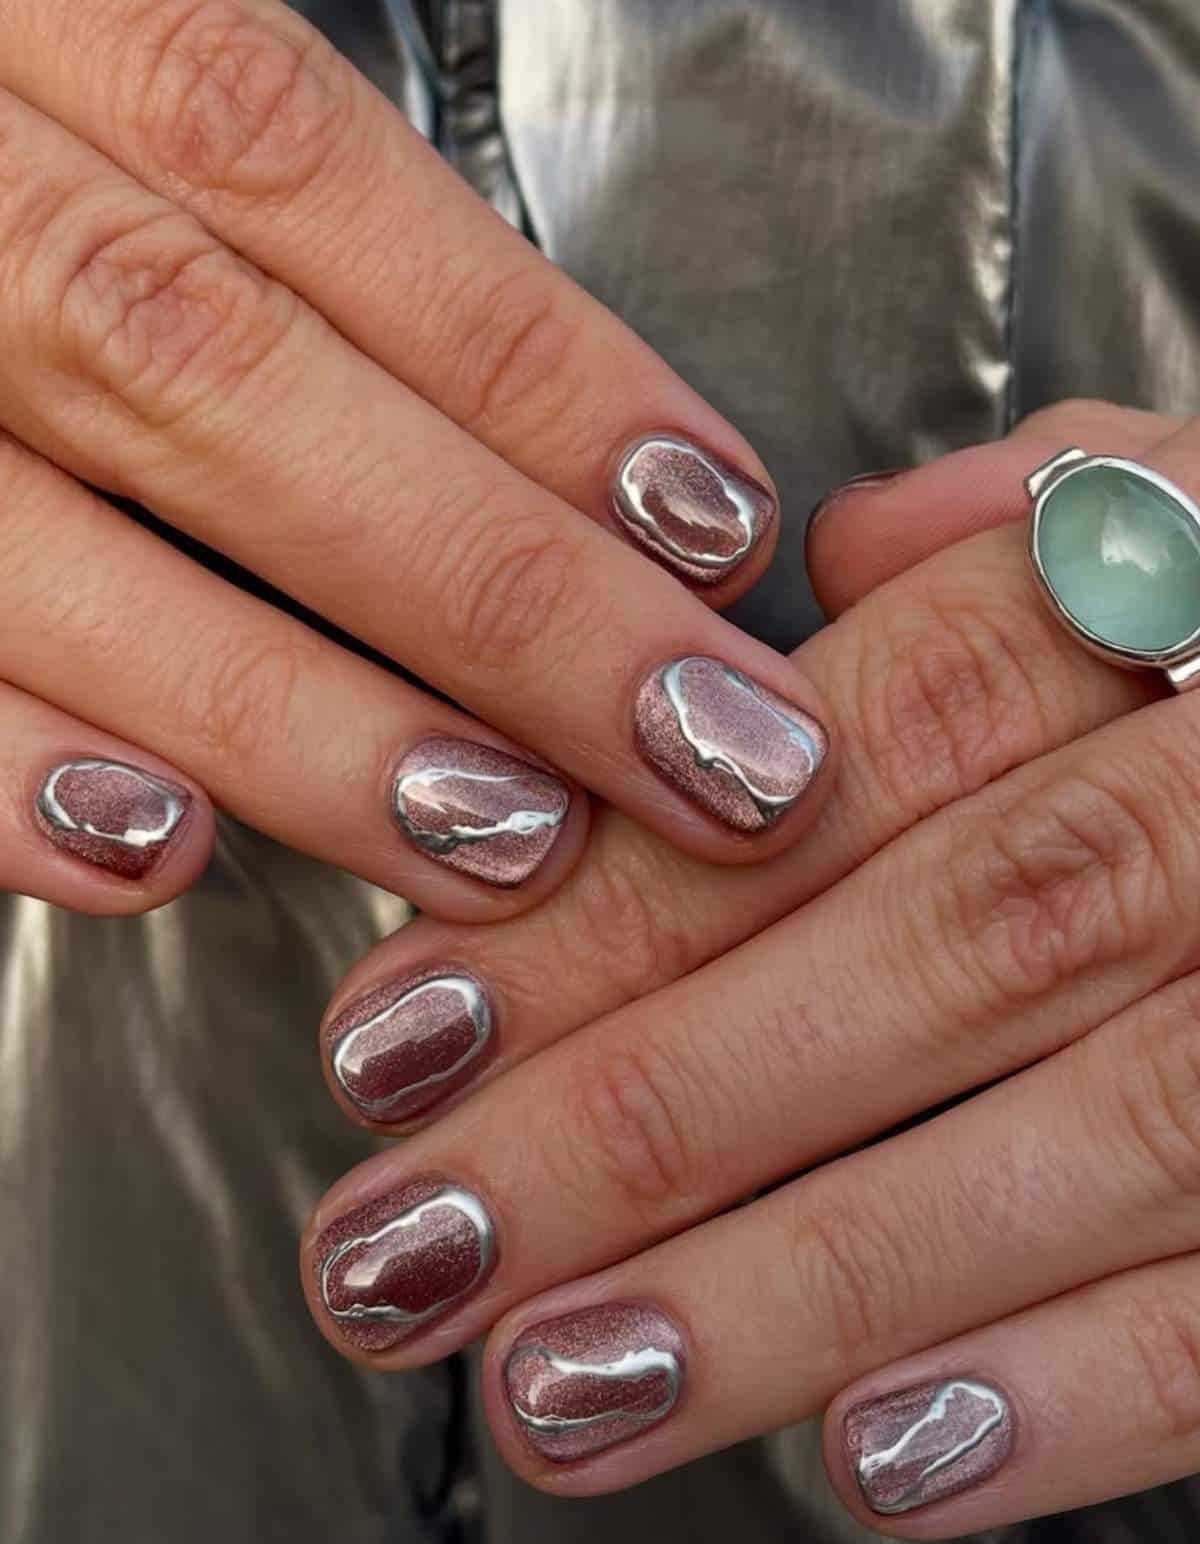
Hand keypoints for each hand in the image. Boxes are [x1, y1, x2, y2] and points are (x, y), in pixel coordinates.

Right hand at [0, 0, 829, 919]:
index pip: (304, 174)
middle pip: (224, 378)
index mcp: (19, 4)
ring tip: (501, 837)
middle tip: (705, 746)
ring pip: (51, 539)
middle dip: (490, 587)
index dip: (528, 361)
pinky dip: (1, 760)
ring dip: (293, 712)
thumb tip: (546, 441)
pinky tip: (151, 856)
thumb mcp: (76, 61)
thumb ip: (257, 195)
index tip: (715, 528)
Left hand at [301, 398, 1199, 1536]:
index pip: (851, 755)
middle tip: (405, 1255)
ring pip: (1084, 1136)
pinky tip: (879, 1459)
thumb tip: (866, 538)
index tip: (404, 1035)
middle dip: (640, 1122)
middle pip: (930, 952)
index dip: (624, 899)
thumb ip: (1071, 510)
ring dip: (800, 1285)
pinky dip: (1086, 1385)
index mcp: (1190, 603)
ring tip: (565, 1389)